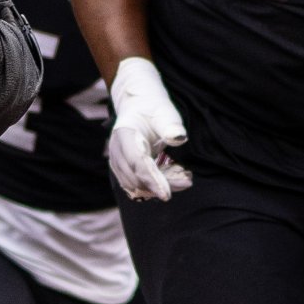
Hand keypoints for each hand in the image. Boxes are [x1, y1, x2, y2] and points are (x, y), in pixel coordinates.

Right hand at [106, 55, 191, 200]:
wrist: (138, 108)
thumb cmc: (153, 109)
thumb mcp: (164, 112)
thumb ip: (170, 124)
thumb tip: (178, 137)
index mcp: (125, 135)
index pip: (138, 163)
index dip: (152, 180)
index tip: (167, 195)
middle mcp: (116, 151)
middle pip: (136, 178)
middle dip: (161, 185)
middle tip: (187, 182)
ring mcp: (117, 162)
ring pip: (136, 186)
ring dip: (159, 188)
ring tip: (183, 180)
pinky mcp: (122, 170)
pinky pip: (137, 186)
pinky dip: (154, 187)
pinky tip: (171, 180)